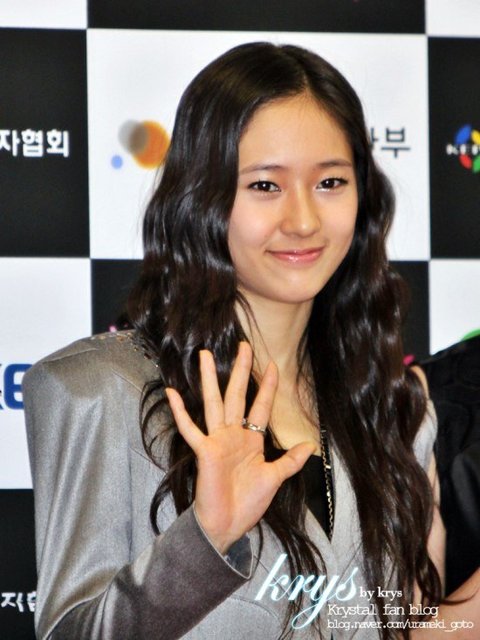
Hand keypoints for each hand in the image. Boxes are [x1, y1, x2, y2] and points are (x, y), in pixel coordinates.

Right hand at [165, 342, 315, 553]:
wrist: (227, 526)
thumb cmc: (248, 503)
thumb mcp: (275, 478)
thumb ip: (291, 460)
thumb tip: (310, 444)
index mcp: (251, 440)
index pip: (260, 406)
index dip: (267, 387)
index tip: (272, 366)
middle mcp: (233, 434)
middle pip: (237, 395)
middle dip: (241, 370)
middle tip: (244, 346)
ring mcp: (217, 440)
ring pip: (214, 403)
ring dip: (209, 379)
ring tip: (205, 355)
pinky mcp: (204, 451)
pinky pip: (190, 428)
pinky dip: (181, 411)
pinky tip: (172, 392)